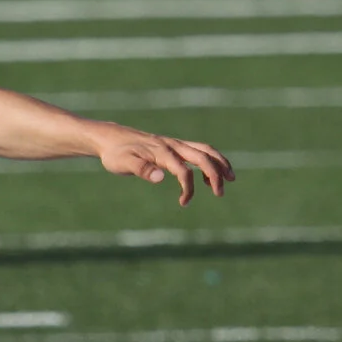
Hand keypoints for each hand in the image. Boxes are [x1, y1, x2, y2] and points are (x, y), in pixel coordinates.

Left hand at [93, 127, 232, 206]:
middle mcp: (172, 145)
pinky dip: (209, 160)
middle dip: (216, 174)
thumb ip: (142, 169)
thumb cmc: (116, 153)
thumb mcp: (123, 163)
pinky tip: (208, 176)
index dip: (188, 188)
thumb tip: (160, 177)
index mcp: (162, 152)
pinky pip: (198, 150)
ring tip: (230, 179)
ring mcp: (174, 144)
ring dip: (219, 163)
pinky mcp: (173, 146)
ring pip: (204, 150)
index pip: (184, 170)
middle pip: (203, 156)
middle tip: (220, 193)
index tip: (183, 203)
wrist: (111, 138)